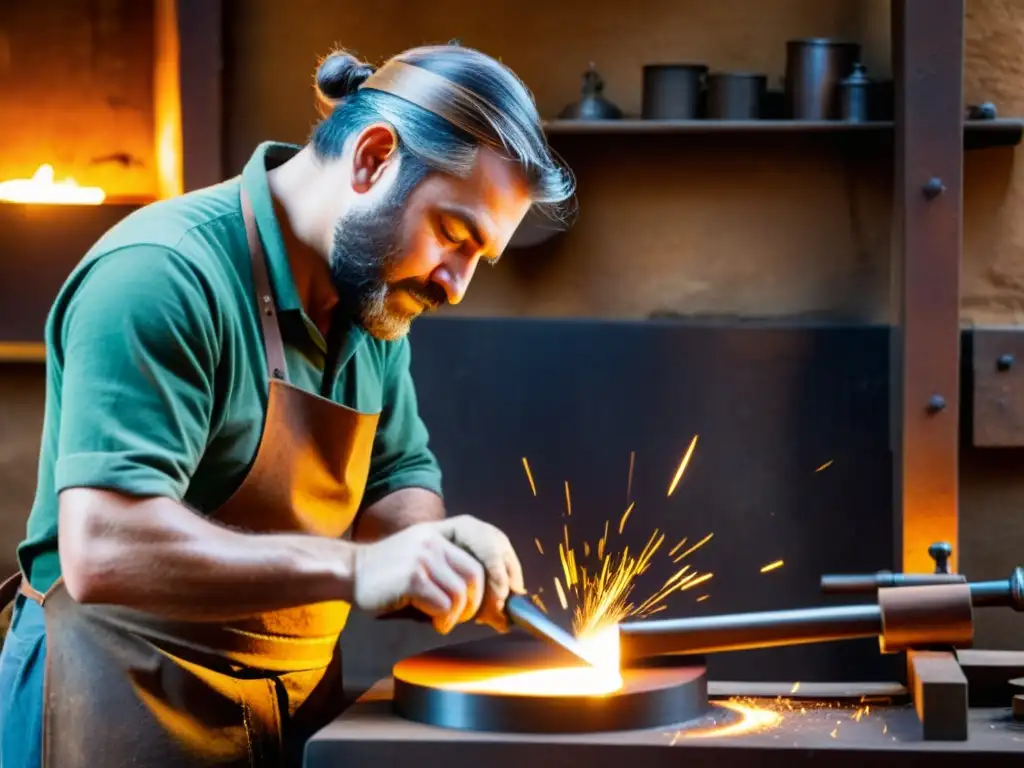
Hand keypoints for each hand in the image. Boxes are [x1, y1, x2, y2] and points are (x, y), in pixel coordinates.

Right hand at [351, 516, 524, 633]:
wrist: (351, 572)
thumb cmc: (393, 575)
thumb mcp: (429, 562)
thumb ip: (461, 577)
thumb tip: (501, 611)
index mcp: (444, 530)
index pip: (489, 539)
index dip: (507, 566)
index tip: (512, 592)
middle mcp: (435, 538)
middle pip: (480, 571)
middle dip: (487, 600)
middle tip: (482, 617)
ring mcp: (423, 555)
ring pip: (464, 591)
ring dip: (462, 614)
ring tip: (448, 619)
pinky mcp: (412, 577)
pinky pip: (444, 604)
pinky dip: (444, 619)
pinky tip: (435, 622)